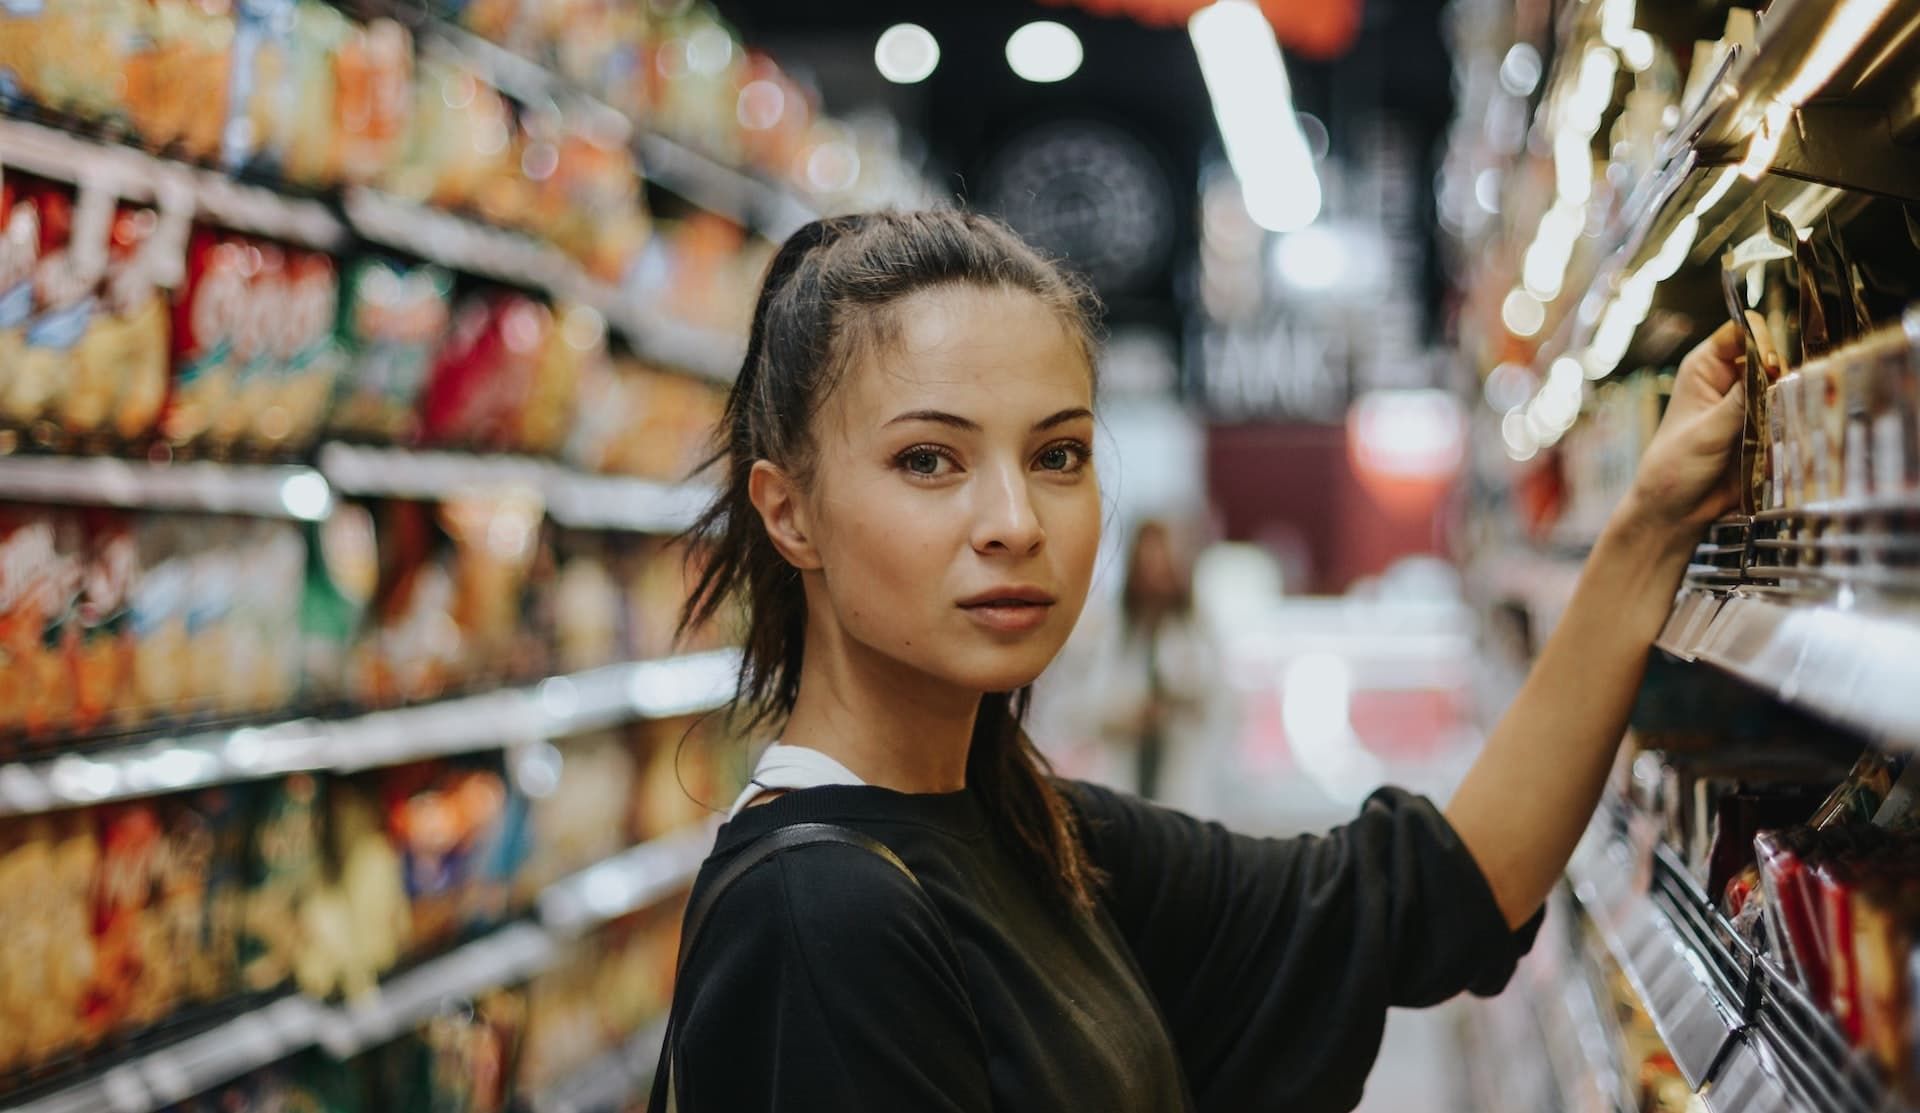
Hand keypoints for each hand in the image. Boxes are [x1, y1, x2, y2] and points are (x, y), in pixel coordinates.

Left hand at [1619, 314, 1780, 537]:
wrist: (1676, 511)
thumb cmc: (1674, 467)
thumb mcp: (1706, 432)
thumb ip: (1739, 402)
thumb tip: (1771, 370)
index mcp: (1705, 368)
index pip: (1741, 332)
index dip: (1760, 341)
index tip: (1770, 365)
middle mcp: (1729, 380)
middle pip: (1771, 356)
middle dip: (1782, 373)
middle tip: (1781, 397)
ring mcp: (1749, 404)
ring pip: (1785, 386)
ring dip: (1792, 399)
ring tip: (1787, 419)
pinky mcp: (1764, 428)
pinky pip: (1791, 415)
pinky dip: (1795, 422)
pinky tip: (1794, 434)